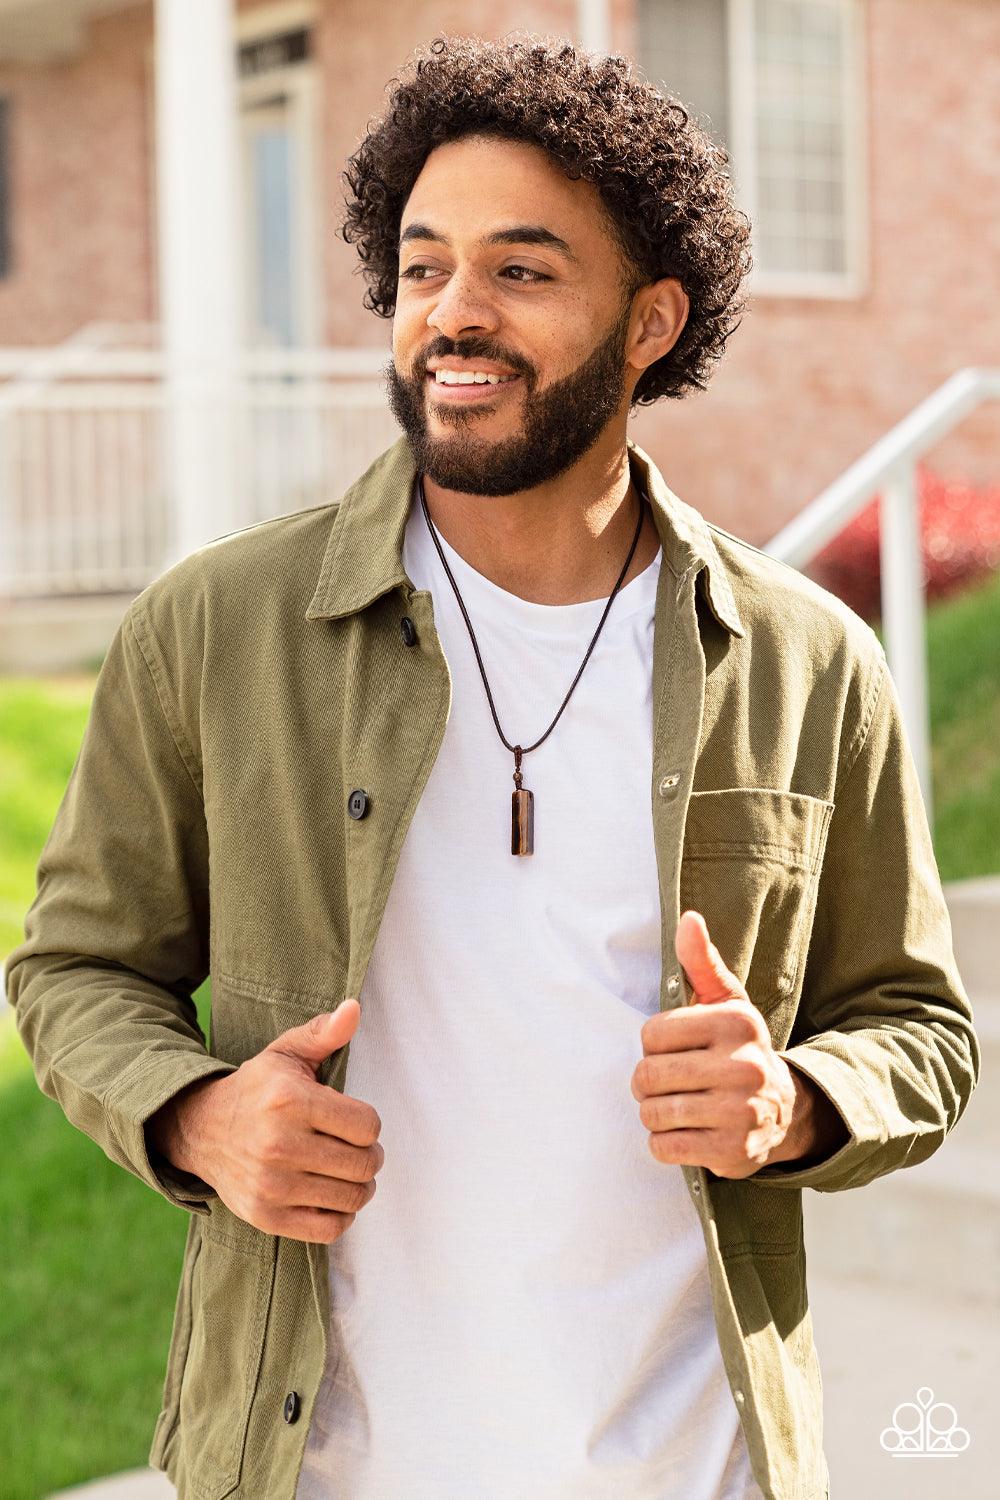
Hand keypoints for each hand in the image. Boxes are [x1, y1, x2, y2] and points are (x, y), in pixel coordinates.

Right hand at [148, 998, 383, 1242]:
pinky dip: (341, 1216)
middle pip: (363, 1164)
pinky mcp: (266, 1217)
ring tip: (348, 1172)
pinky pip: (329, 1229)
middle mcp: (279, 1145)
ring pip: (351, 1198)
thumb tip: (354, 1008)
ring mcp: (271, 1185)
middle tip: (357, 1149)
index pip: (368, 1126)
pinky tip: (331, 1195)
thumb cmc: (258, 1088)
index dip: (369, 1124)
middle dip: (369, 1156)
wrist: (201, 1129)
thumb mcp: (286, 1053)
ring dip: (360, 1186)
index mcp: (290, 1101)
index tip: (354, 1121)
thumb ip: (324, 1033)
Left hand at [630, 911, 798, 1178]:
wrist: (784, 1109)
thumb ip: (701, 962)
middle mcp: (745, 1065)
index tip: (674, 1049)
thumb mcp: (725, 1002)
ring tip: (675, 1107)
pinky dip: (664, 1142)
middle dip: (646, 1082)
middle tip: (665, 1083)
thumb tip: (688, 919)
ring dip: (654, 1113)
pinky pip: (665, 1147)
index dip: (653, 1045)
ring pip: (653, 1113)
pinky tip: (685, 1132)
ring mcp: (740, 1112)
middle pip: (647, 1075)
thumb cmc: (738, 1048)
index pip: (651, 1034)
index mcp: (737, 1022)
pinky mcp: (733, 1151)